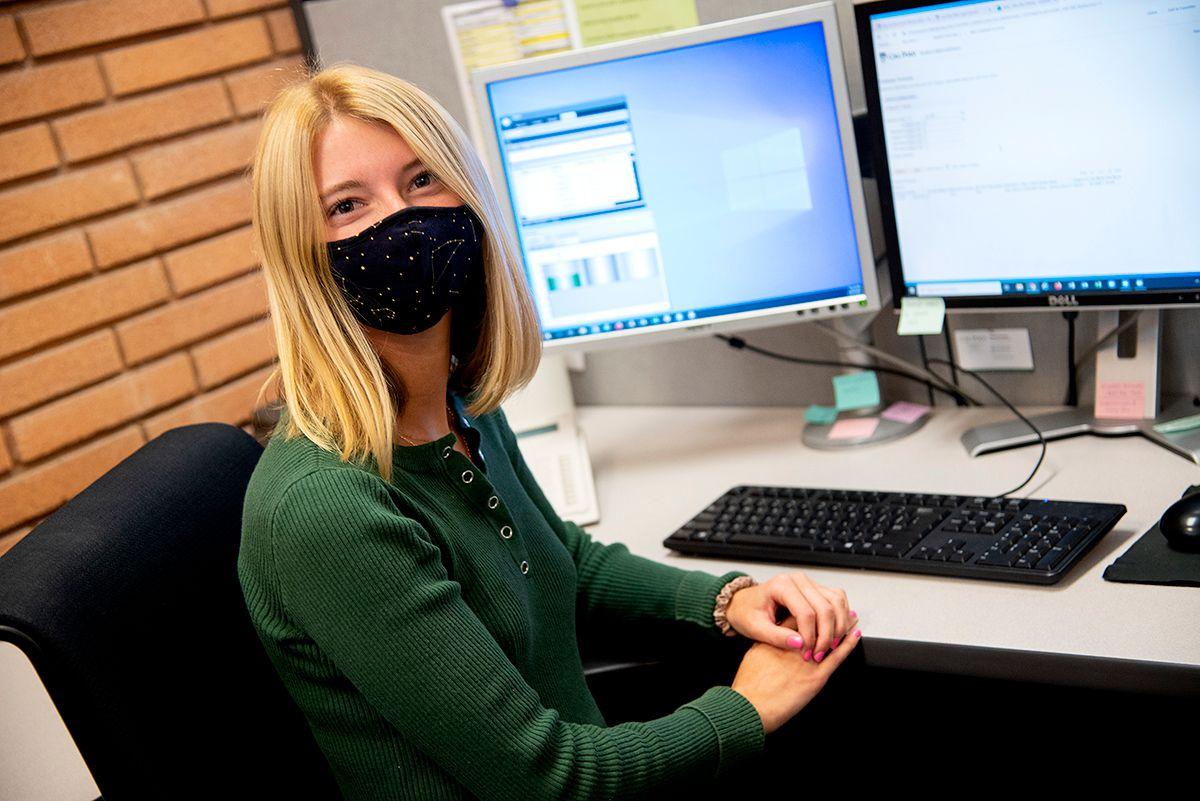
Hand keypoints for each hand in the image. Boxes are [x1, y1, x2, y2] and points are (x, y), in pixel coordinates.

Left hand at [724, 571, 856, 661]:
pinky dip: (840, 618)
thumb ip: (777, 637)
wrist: (744, 603)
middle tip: (819, 654)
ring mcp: (809, 583)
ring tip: (828, 646)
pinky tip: (834, 634)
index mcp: (781, 585)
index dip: (810, 636)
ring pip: (836, 602)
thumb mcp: (755, 628)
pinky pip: (837, 600)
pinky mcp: (816, 589)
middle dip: (826, 635)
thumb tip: (800, 644)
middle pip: (825, 607)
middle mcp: (798, 580)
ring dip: (837, 627)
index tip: (806, 653)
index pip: (806, 612)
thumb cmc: (747, 612)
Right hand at [730, 611, 861, 734]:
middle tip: (837, 606)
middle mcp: (794, 646)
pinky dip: (848, 645)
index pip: (797, 617)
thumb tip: (774, 636)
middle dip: (827, 615)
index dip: (809, 609)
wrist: (751, 708)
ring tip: (850, 615)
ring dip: (841, 625)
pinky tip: (854, 634)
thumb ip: (767, 642)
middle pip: (816, 624)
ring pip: (829, 637)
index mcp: (778, 638)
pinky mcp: (816, 678)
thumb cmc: (749, 686)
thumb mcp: (753, 654)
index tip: (816, 603)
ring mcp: (807, 661)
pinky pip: (836, 657)